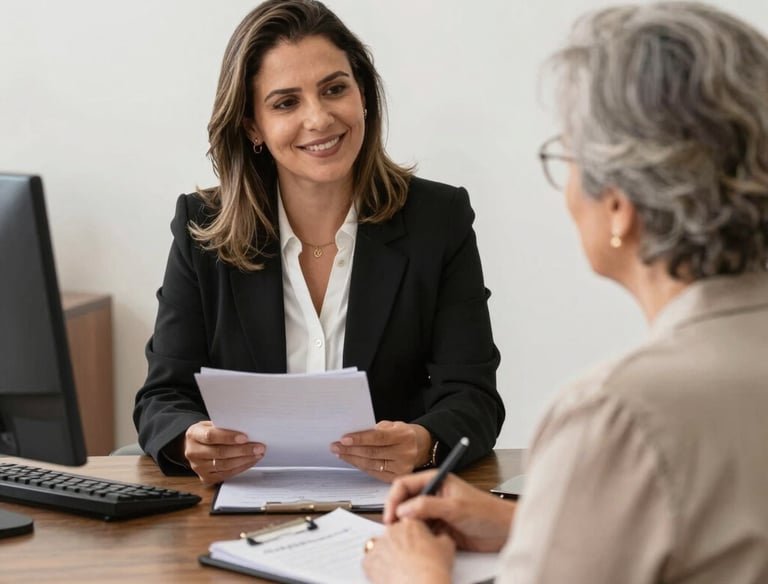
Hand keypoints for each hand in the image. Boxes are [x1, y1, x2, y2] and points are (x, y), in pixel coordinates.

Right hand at [183, 421, 265, 484]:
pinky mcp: (205, 477)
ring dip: (244, 460)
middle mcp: (193, 452)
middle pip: (220, 453)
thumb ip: (224, 426)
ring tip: (258, 454)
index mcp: (193, 435)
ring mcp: (198, 467)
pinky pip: (226, 474)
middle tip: (258, 447)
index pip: (211, 436)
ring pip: (224, 465)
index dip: (228, 437)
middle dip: (242, 450)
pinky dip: (240, 468)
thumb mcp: (210, 424)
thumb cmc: (206, 433)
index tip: (245, 437)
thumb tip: (246, 429)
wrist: (194, 446)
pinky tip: (250, 461)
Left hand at [330, 421, 431, 481]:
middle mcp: (405, 453)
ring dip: (352, 459)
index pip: (378, 438)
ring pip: (371, 464)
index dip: (360, 439)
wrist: (419, 447)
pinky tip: (351, 460)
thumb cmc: (402, 434)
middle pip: (372, 453)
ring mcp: (401, 468)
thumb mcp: (393, 425)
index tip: (343, 438)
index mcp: (404, 436)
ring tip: (339, 453)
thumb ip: (376, 429)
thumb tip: (353, 436)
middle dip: (351, 450)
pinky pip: (373, 472)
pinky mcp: (396, 477)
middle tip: (335, 446)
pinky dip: (360, 466)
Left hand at [363, 518, 453, 583]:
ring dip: (388, 555)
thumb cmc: (433, 570)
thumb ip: (441, 535)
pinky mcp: (368, 562)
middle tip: (410, 558)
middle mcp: (391, 531)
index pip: (409, 521)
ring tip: (400, 568)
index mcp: (410, 523)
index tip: (417, 542)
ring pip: (381, 547)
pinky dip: (377, 568)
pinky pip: (370, 562)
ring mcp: (378, 546)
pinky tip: (389, 574)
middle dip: (401, 544)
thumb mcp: (447, 546)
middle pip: (394, 534)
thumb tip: (441, 534)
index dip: (415, 534)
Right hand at [383, 471, 514, 551]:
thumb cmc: (487, 512)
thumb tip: (403, 510)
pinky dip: (415, 536)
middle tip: (393, 529)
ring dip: (406, 526)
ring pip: (410, 517)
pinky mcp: (438, 526)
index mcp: (436, 479)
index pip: (404, 484)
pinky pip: (420, 530)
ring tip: (405, 537)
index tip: (391, 516)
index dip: (394, 499)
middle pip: (404, 501)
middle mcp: (433, 493)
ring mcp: (435, 510)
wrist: (503, 531)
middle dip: (397, 514)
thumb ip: (428, 506)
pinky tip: (417, 542)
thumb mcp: (455, 507)